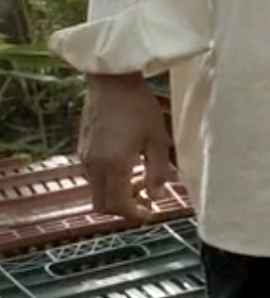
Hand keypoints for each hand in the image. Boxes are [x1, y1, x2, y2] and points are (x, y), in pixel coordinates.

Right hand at [78, 73, 175, 220]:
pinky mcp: (83, 148)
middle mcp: (94, 166)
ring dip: (117, 193)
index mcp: (113, 166)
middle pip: (102, 204)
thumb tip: (158, 195)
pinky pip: (94, 176)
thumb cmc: (139, 107)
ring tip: (141, 180)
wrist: (111, 82)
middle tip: (146, 200)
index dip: (135, 214)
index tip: (151, 213)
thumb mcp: (158, 139)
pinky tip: (128, 166)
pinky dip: (109, 181)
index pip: (118, 206)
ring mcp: (85, 157)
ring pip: (97, 191)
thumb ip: (158, 171)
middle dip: (124, 208)